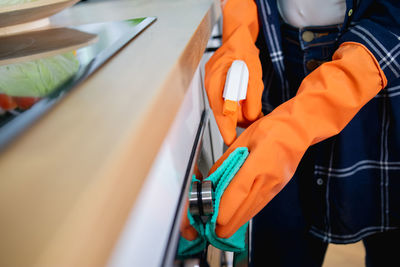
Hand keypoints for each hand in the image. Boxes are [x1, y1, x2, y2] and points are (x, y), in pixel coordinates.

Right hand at [204, 0, 262, 145]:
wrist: (237, 36)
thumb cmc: (243, 50)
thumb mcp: (253, 73)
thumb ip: (252, 96)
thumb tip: (251, 116)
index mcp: (216, 81)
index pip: (220, 110)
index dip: (225, 128)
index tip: (230, 141)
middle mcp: (211, 85)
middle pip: (222, 112)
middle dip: (236, 121)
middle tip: (251, 127)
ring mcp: (213, 85)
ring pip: (224, 108)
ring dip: (238, 113)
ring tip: (252, 117)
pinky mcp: (218, 86)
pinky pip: (225, 101)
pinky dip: (236, 106)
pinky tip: (246, 107)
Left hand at [209, 43, 386, 237]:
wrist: (299, 129)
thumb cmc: (272, 129)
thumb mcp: (244, 139)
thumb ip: (228, 159)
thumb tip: (214, 177)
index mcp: (259, 163)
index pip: (239, 190)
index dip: (226, 206)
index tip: (214, 218)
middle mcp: (269, 178)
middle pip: (246, 206)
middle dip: (229, 222)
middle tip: (215, 232)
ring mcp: (275, 185)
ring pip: (254, 208)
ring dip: (238, 221)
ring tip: (224, 230)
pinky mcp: (278, 187)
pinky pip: (261, 204)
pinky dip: (248, 213)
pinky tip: (240, 218)